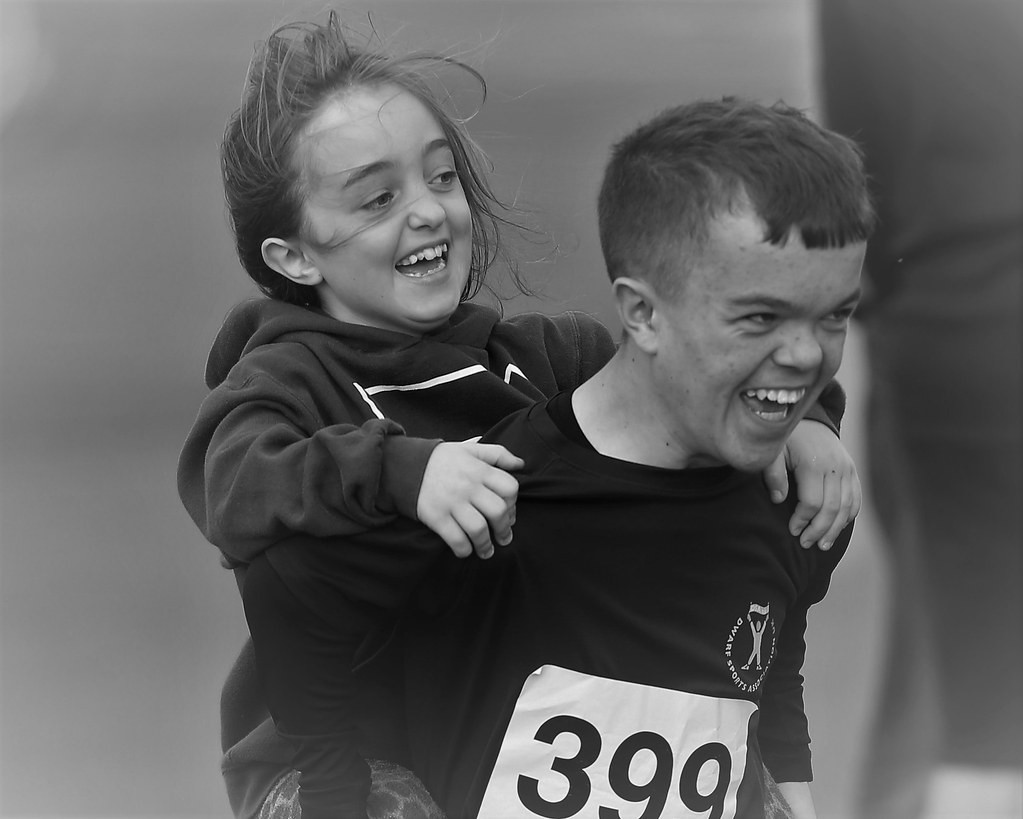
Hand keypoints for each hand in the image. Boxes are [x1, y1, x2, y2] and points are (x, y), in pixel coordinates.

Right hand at [416, 441, 523, 558]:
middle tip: (504, 537)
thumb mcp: (470, 449)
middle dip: (504, 529)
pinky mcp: (436, 517)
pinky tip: (466, 550)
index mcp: (479, 469)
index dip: (513, 504)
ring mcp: (452, 503)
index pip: (509, 488)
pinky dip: (464, 549)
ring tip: (487, 551)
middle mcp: (468, 486)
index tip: (509, 514)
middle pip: (498, 511)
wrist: (404, 465)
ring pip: (479, 529)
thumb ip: (497, 454)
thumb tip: (520, 465)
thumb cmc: (441, 459)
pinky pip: (456, 539)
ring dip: (486, 545)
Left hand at [762, 420, 860, 549]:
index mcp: (813, 463)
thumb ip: (773, 475)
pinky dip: (849, 515)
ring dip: (835, 529)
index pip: (811, 502)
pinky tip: (838, 528)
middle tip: (806, 544)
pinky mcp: (852, 469)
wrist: (808, 418)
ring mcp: (847, 468)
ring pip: (847, 506)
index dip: (802, 520)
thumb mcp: (773, 452)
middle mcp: (835, 466)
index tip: (792, 530)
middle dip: (819, 530)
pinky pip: (856, 498)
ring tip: (823, 545)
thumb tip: (777, 499)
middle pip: (832, 508)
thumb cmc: (786, 438)